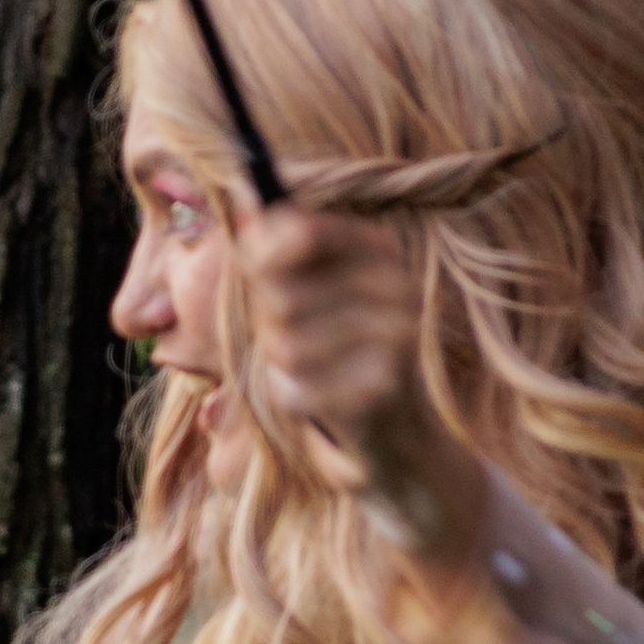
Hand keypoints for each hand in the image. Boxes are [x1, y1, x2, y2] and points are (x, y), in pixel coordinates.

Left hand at [237, 203, 481, 548]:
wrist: (398, 439)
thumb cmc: (336, 356)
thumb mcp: (310, 294)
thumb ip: (279, 253)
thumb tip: (246, 204)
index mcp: (381, 251)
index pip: (301, 231)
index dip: (261, 255)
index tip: (252, 268)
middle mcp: (397, 287)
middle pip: (279, 296)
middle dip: (267, 326)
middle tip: (290, 341)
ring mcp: (396, 340)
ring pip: (283, 346)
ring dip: (279, 368)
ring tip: (310, 374)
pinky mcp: (382, 392)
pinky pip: (294, 391)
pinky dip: (291, 401)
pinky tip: (318, 402)